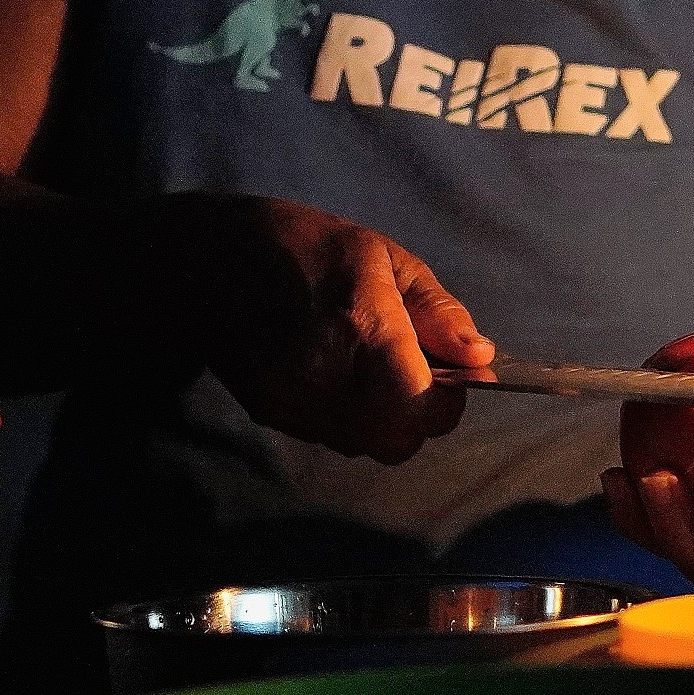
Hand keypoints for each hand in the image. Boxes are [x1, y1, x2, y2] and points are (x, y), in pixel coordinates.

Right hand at [150, 193, 494, 462]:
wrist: (212, 258)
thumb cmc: (310, 247)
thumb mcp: (387, 259)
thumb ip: (439, 314)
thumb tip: (481, 360)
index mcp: (360, 325)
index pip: (421, 407)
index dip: (447, 401)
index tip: (448, 375)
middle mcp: (322, 374)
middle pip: (398, 441)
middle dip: (416, 416)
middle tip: (409, 372)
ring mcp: (290, 400)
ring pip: (367, 447)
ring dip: (382, 419)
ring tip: (366, 366)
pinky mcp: (269, 413)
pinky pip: (332, 438)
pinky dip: (347, 417)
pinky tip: (333, 373)